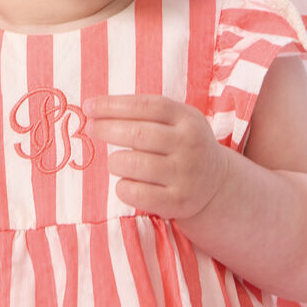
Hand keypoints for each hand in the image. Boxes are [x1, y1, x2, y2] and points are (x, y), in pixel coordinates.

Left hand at [85, 95, 228, 219]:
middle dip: (106, 130)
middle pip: (137, 134)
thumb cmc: (182, 143)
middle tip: (92, 129)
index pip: (145, 106)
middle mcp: (189, 145)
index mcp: (187, 118)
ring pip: (132, 164)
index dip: (113, 105)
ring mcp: (185, 175)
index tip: (89, 106)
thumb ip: (144, 112)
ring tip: (116, 161)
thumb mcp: (176, 119)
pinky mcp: (177, 202)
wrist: (217, 183)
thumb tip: (95, 108)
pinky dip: (122, 186)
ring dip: (114, 161)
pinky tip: (126, 182)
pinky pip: (135, 193)